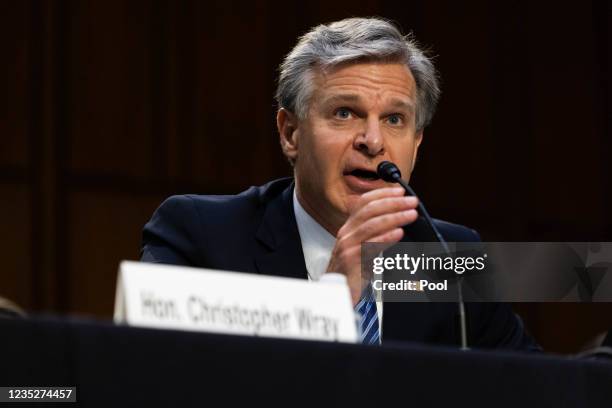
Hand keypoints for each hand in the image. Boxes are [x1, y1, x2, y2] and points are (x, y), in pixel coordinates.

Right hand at [326, 187, 418, 304]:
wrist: (336, 292)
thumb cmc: (352, 272)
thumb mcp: (362, 249)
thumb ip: (375, 235)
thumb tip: (398, 223)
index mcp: (349, 228)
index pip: (363, 203)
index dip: (382, 194)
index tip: (400, 191)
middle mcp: (347, 233)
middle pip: (369, 210)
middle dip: (393, 203)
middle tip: (411, 201)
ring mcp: (348, 246)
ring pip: (372, 224)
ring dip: (395, 217)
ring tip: (411, 215)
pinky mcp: (352, 259)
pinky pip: (371, 245)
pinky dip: (386, 237)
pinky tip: (399, 233)